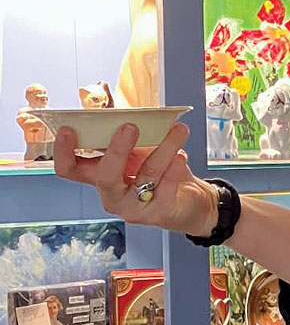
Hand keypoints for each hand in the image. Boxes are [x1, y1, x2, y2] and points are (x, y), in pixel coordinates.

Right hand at [53, 122, 217, 235]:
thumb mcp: (140, 150)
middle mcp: (112, 195)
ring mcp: (133, 207)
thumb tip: (118, 111)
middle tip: (130, 126)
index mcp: (100, 176)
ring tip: (178, 130)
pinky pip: (166, 187)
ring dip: (163, 148)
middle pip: (104, 177)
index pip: (70, 169)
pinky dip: (175, 167)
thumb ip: (127, 135)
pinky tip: (181, 155)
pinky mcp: (157, 213)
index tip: (68, 129)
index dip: (63, 152)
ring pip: (145, 176)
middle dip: (116, 150)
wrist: (190, 198)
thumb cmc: (161, 172)